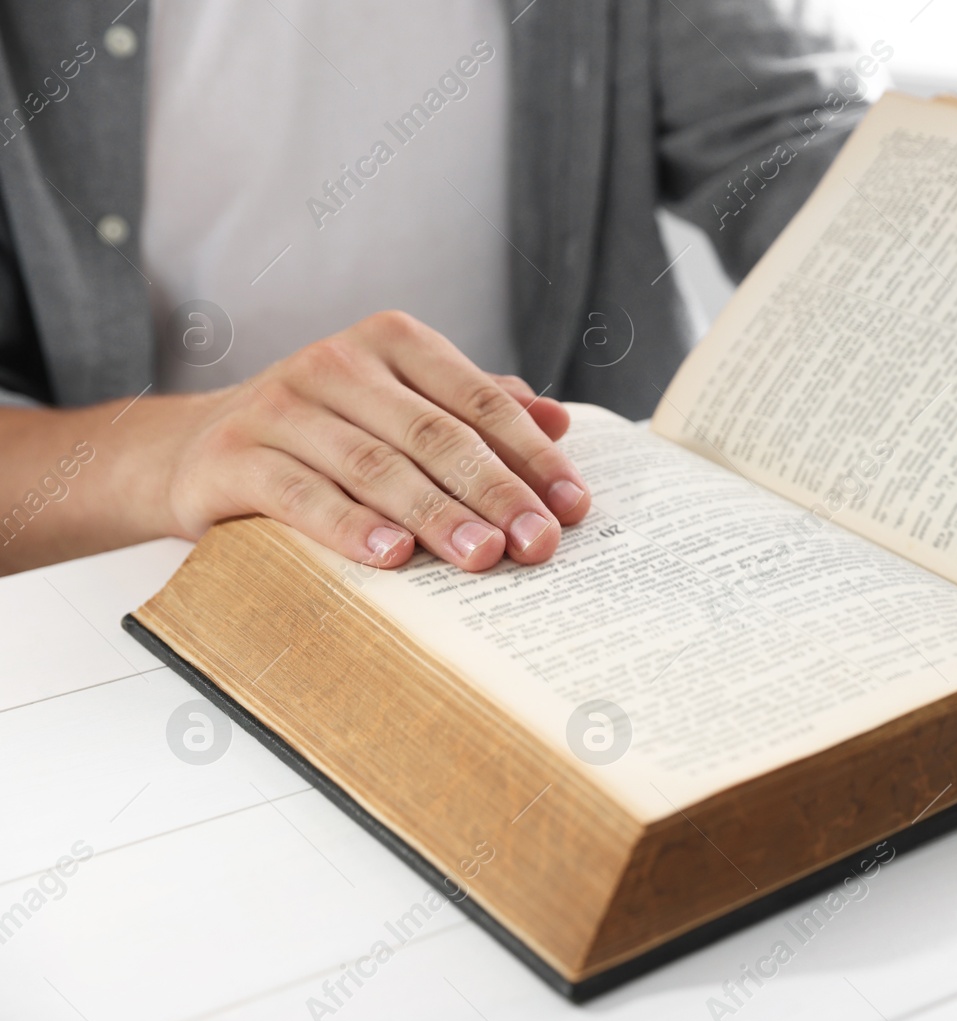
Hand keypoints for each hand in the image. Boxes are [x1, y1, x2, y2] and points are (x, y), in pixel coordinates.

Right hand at [165, 310, 589, 570]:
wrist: (197, 449)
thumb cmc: (328, 432)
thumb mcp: (404, 407)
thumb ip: (478, 410)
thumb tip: (560, 420)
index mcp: (393, 342)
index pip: (480, 401)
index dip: (533, 455)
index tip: (573, 507)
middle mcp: (337, 363)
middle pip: (435, 435)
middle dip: (495, 493)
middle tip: (537, 544)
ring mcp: (282, 406)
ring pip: (376, 465)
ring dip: (436, 515)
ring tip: (482, 556)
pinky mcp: (234, 456)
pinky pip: (302, 494)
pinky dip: (350, 527)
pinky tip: (392, 557)